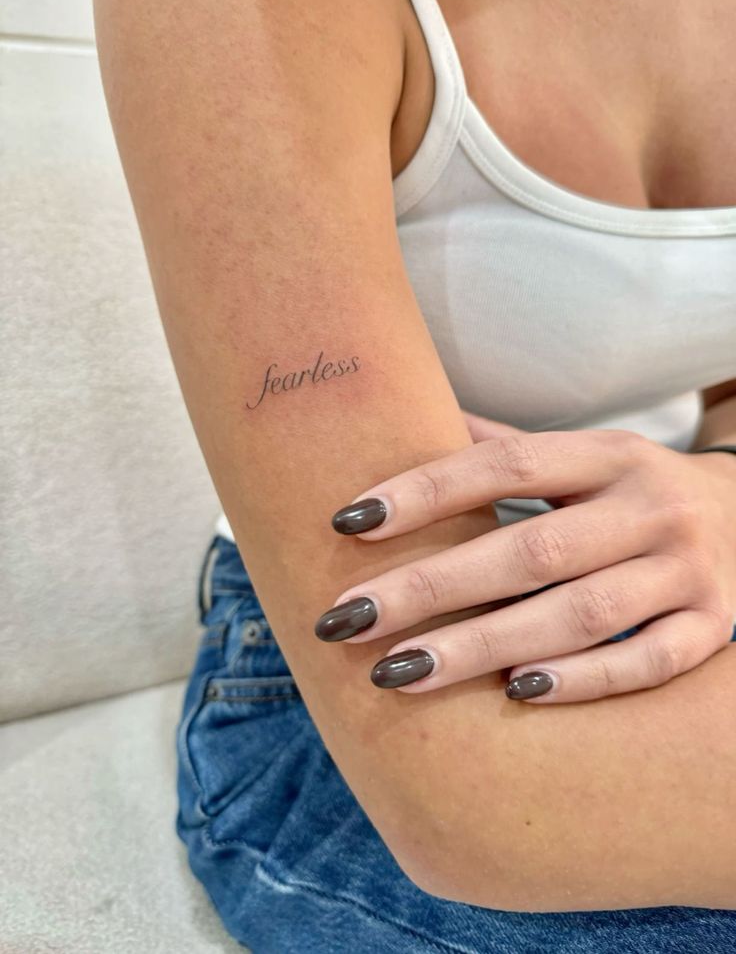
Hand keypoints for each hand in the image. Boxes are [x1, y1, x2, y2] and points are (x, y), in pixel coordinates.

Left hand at [314, 413, 735, 701]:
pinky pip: (649, 663)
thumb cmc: (629, 490)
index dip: (425, 493)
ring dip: (485, 646)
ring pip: (582, 615)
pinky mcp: (712, 627)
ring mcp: (687, 570)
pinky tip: (515, 694)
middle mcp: (650, 508)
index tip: (348, 521)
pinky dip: (585, 680)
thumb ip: (501, 449)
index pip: (504, 466)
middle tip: (347, 620)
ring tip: (399, 672)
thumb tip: (402, 421)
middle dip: (431, 588)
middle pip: (531, 551)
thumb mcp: (580, 455)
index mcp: (607, 454)